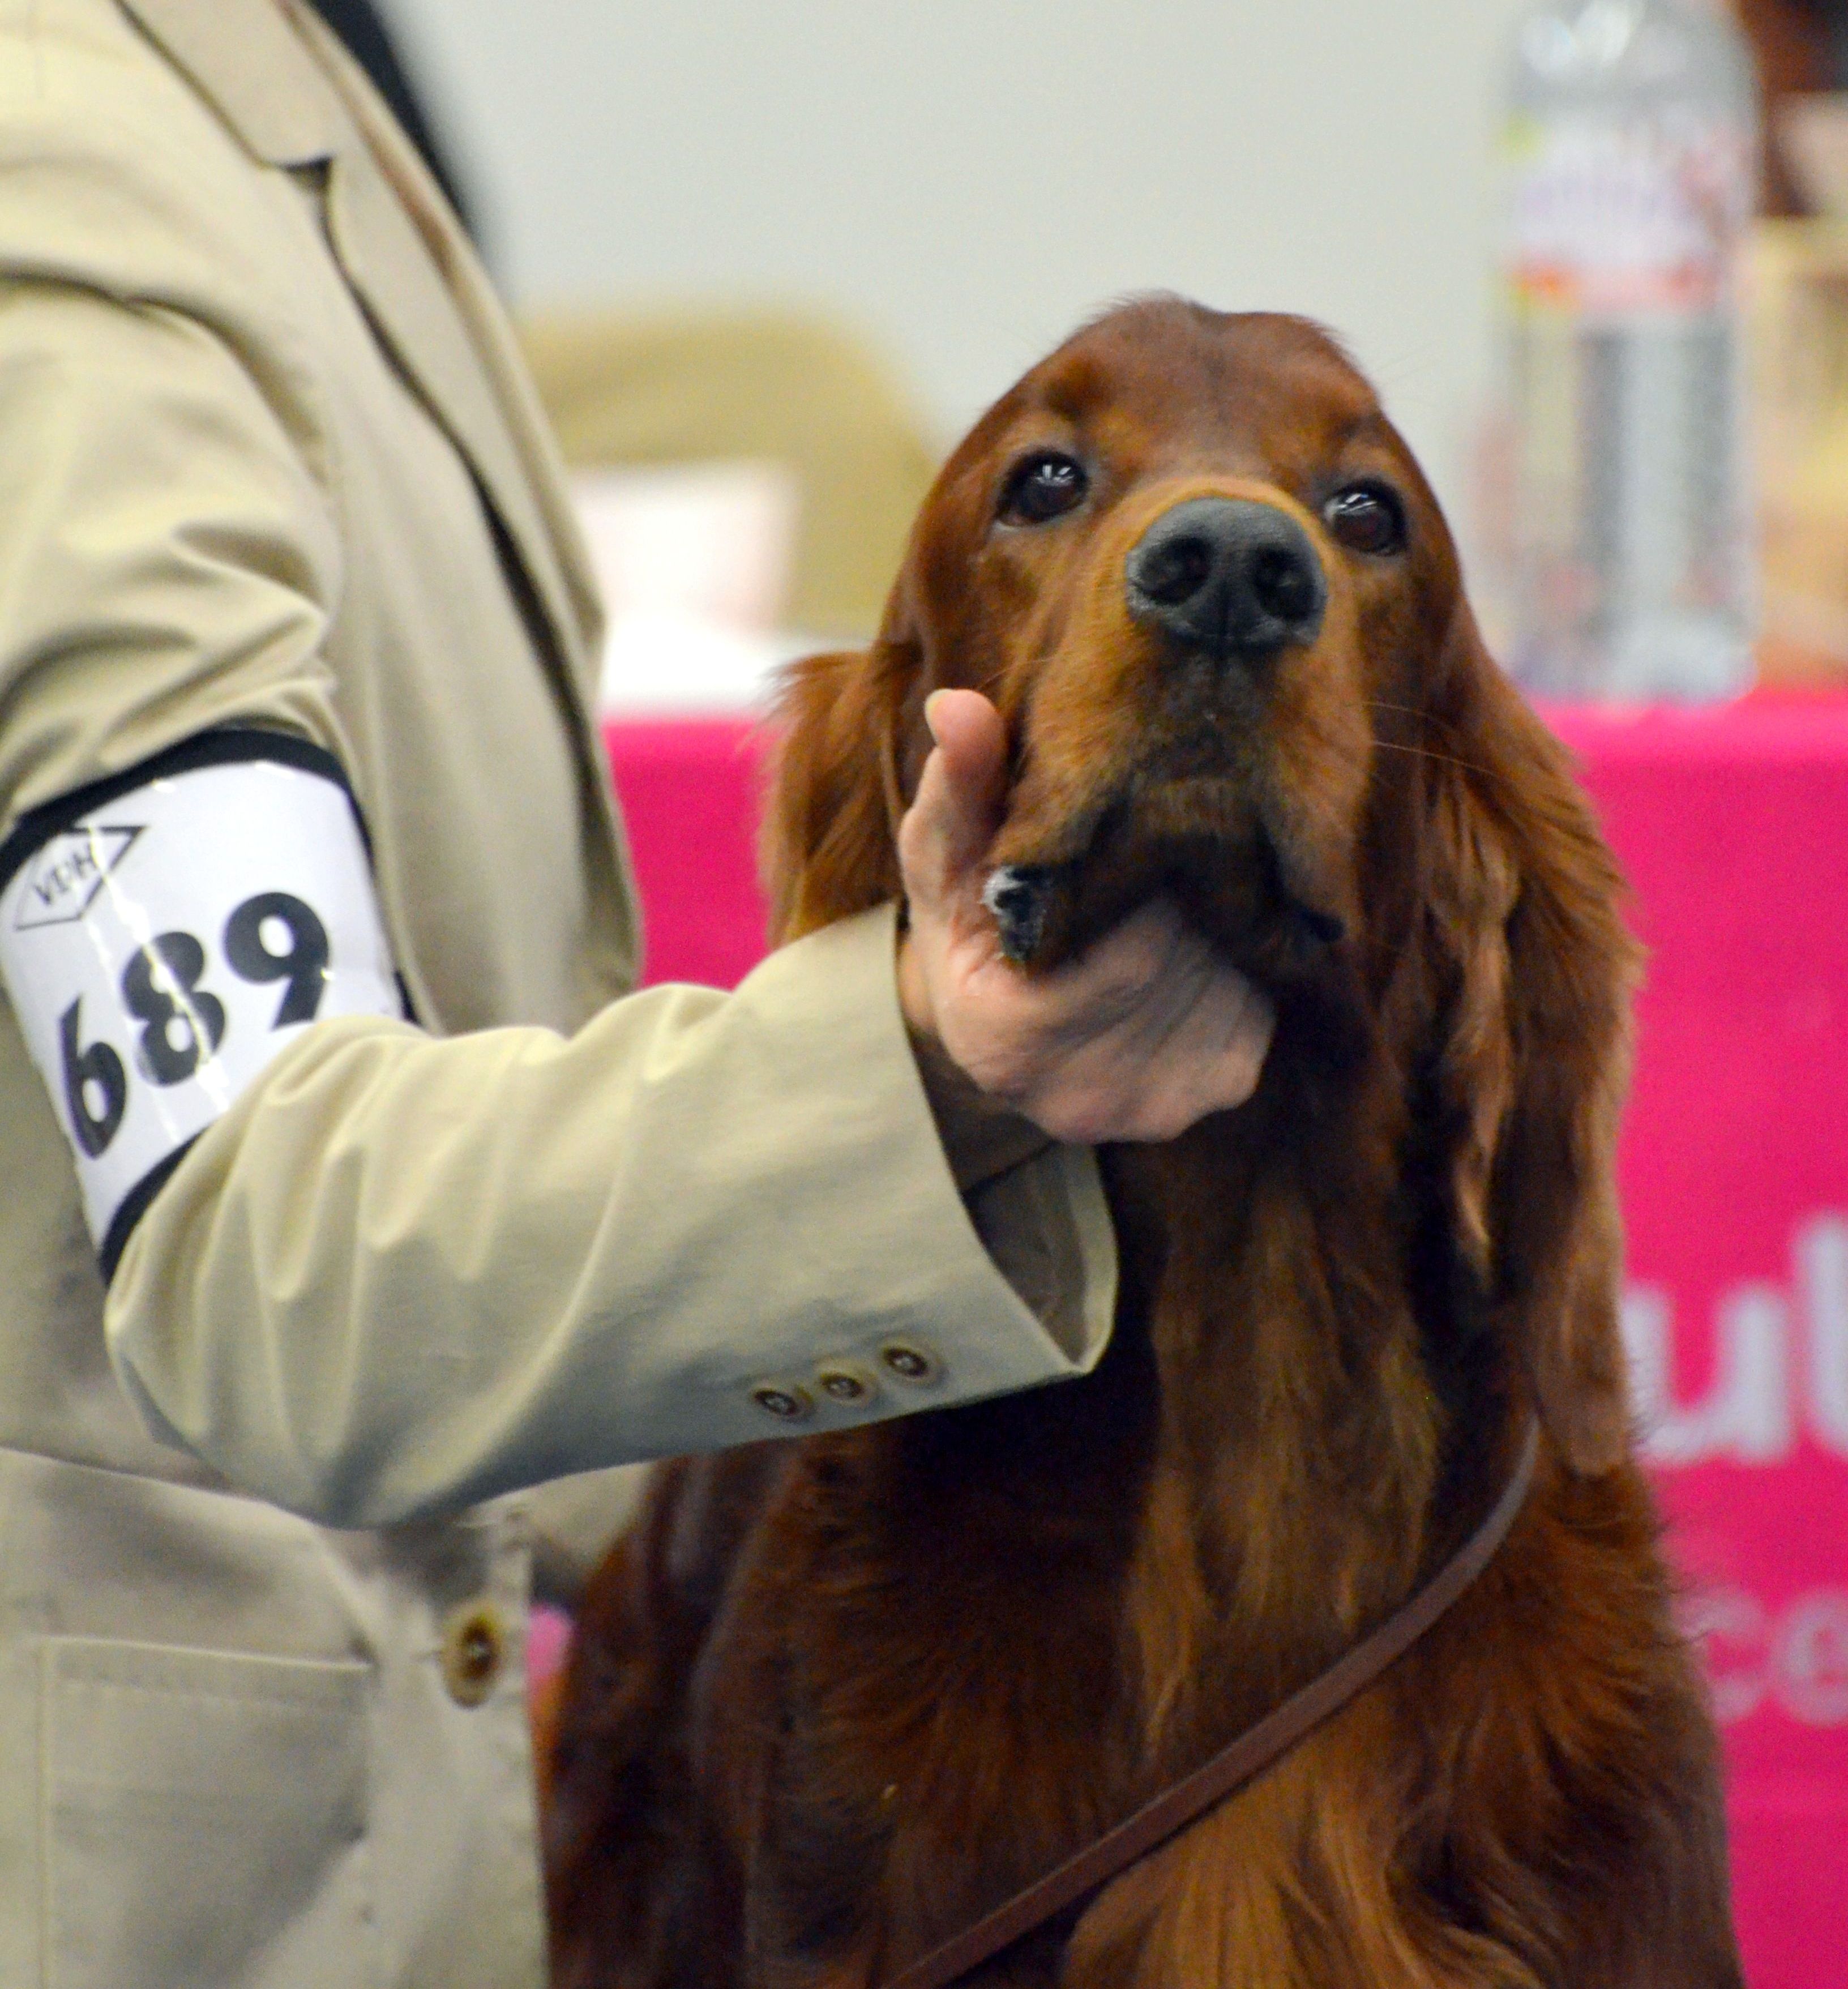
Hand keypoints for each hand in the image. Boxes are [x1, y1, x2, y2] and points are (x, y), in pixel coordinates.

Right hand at [896, 689, 1274, 1143]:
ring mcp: (1159, 1104)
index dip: (1157, 858)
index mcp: (1007, 1039)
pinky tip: (1215, 922)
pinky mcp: (1221, 1088)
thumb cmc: (969, 917)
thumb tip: (954, 708)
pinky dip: (1252, 948)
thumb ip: (961, 782)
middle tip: (1195, 817)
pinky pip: (1268, 994)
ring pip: (1236, 971)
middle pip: (1190, 953)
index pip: (1131, 935)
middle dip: (1199, 880)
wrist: (1000, 1022)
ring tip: (1204, 869)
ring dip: (1232, 910)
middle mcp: (1084, 1095)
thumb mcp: (948, 848)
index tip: (1161, 803)